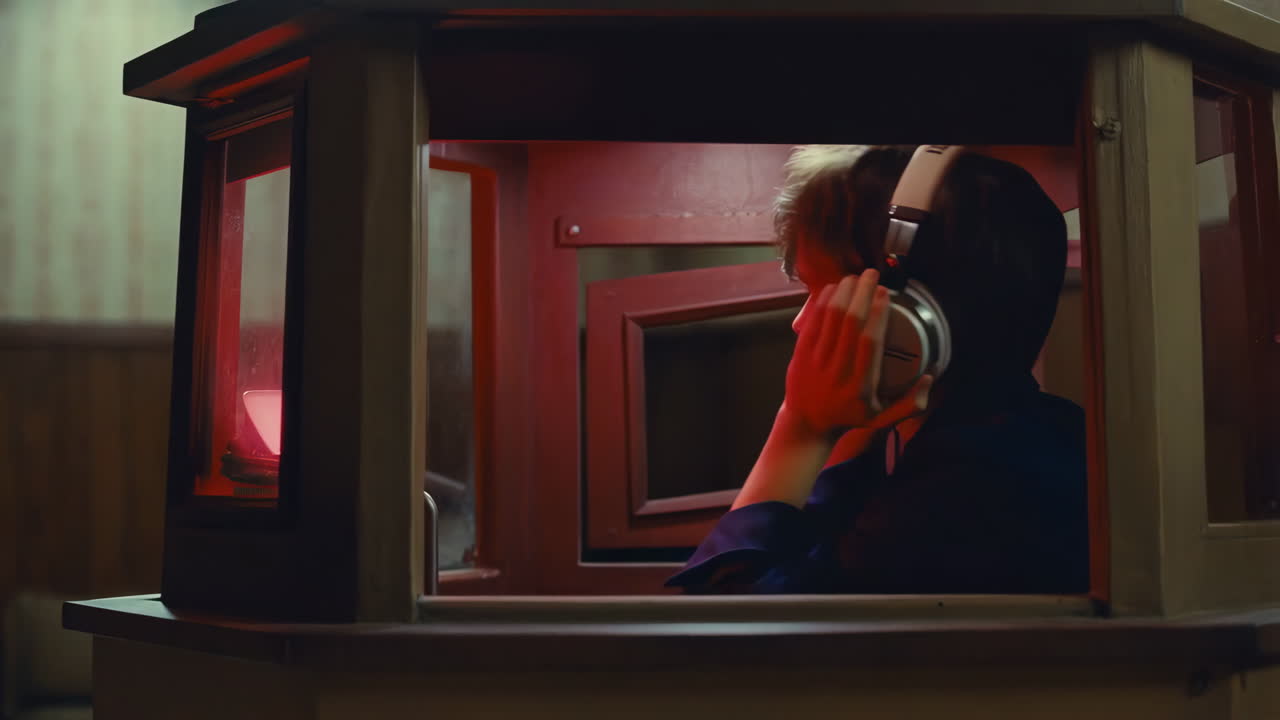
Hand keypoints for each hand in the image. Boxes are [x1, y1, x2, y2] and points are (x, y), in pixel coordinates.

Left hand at [784, 269, 932, 436]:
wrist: (806, 424)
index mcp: (860, 387)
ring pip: (830, 318)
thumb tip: (930, 377)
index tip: (885, 293)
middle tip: (872, 274)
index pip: (870, 343)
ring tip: (855, 276)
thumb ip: (910, 404)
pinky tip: (834, 288)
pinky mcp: (800, 353)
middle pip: (850, 323)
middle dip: (861, 293)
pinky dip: (823, 301)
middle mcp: (837, 372)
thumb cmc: (849, 417)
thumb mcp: (882, 419)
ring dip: (843, 292)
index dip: (878, 314)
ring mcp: (816, 361)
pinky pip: (813, 321)